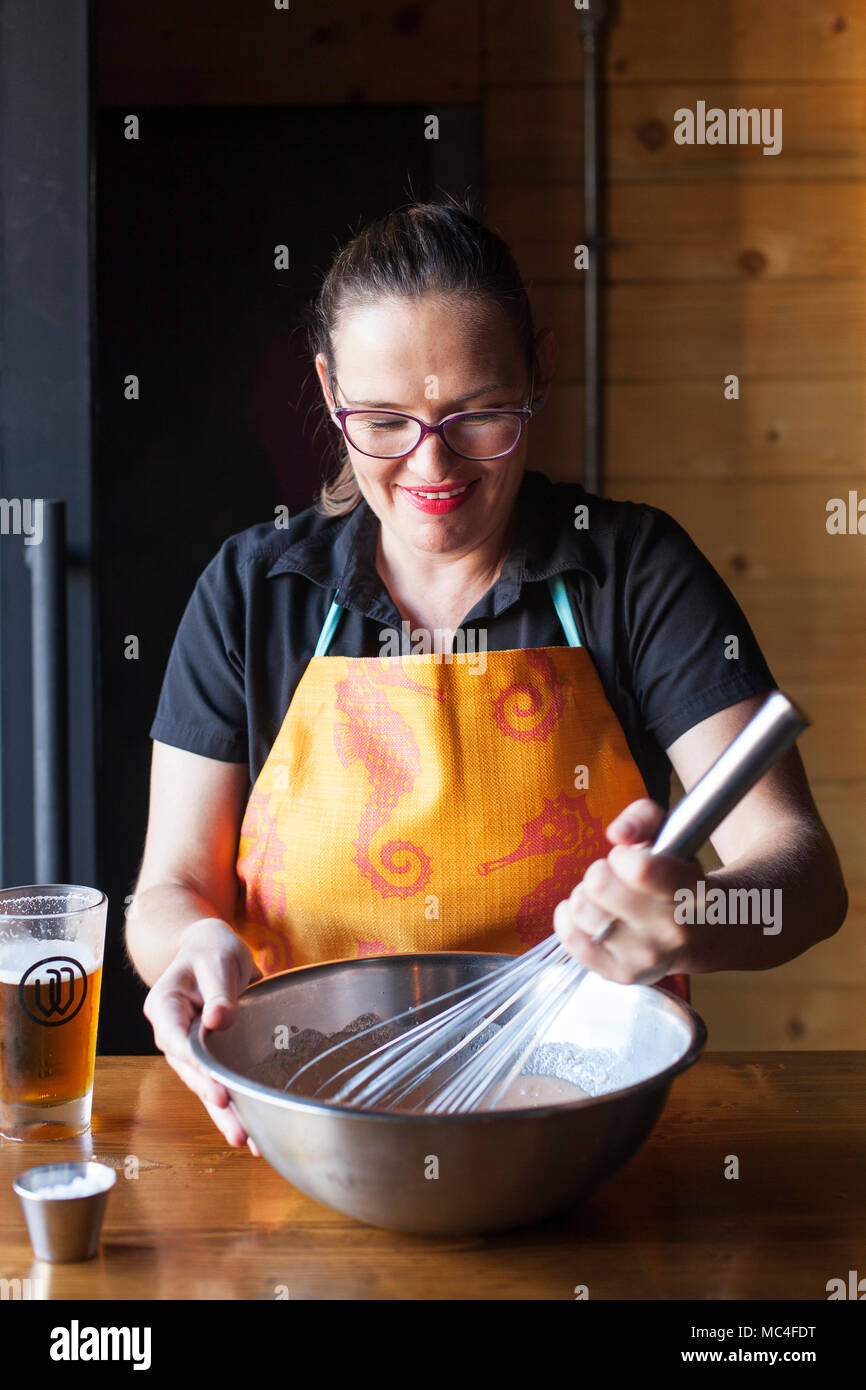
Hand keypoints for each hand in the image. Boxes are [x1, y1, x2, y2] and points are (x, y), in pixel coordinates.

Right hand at [143, 918, 262, 1151]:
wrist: (210, 948)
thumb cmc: (210, 950)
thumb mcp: (216, 961)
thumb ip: (219, 991)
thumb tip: (219, 1020)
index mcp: (164, 1006)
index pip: (176, 1041)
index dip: (197, 1069)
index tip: (217, 1092)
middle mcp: (172, 1033)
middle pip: (191, 1072)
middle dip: (214, 1102)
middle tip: (238, 1130)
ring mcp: (190, 1048)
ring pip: (205, 1085)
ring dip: (226, 1114)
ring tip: (246, 1141)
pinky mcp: (210, 1055)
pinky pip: (220, 1081)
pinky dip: (235, 1104)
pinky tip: (252, 1130)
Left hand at [553, 798, 697, 983]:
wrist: (704, 934)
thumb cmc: (678, 879)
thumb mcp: (672, 836)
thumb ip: (643, 817)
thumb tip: (618, 833)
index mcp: (689, 892)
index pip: (640, 871)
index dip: (621, 856)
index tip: (627, 858)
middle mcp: (672, 930)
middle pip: (599, 887)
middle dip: (599, 872)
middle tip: (613, 878)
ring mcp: (647, 957)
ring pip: (582, 912)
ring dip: (584, 896)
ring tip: (603, 898)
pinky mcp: (623, 974)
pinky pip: (572, 941)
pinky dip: (568, 920)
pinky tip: (587, 913)